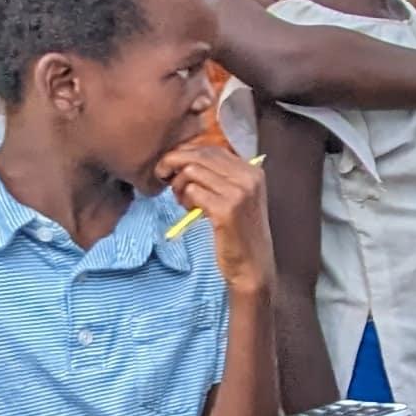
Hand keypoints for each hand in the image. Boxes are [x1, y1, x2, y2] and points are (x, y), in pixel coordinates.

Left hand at [158, 140, 268, 303]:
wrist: (252, 267)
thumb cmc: (239, 233)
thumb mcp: (237, 198)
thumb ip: (219, 176)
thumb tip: (184, 157)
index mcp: (252, 171)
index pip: (211, 148)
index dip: (185, 153)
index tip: (171, 166)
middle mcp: (248, 177)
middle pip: (200, 155)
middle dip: (174, 162)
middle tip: (162, 177)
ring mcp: (239, 192)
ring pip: (193, 171)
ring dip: (179, 185)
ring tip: (182, 200)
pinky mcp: (226, 209)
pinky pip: (192, 191)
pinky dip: (185, 199)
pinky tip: (189, 211)